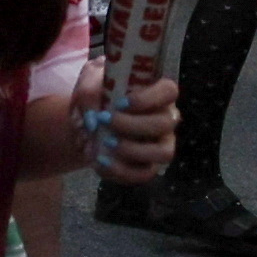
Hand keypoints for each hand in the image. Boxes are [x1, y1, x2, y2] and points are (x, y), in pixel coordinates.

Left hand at [91, 61, 181, 181]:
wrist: (88, 122)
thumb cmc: (97, 95)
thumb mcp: (88, 82)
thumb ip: (88, 91)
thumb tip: (93, 121)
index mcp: (157, 91)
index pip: (169, 91)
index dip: (148, 98)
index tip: (120, 103)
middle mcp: (165, 117)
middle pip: (165, 123)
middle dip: (133, 125)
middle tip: (104, 121)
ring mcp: (160, 143)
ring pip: (164, 152)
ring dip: (134, 150)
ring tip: (106, 144)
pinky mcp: (149, 165)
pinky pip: (145, 174)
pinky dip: (121, 171)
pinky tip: (101, 162)